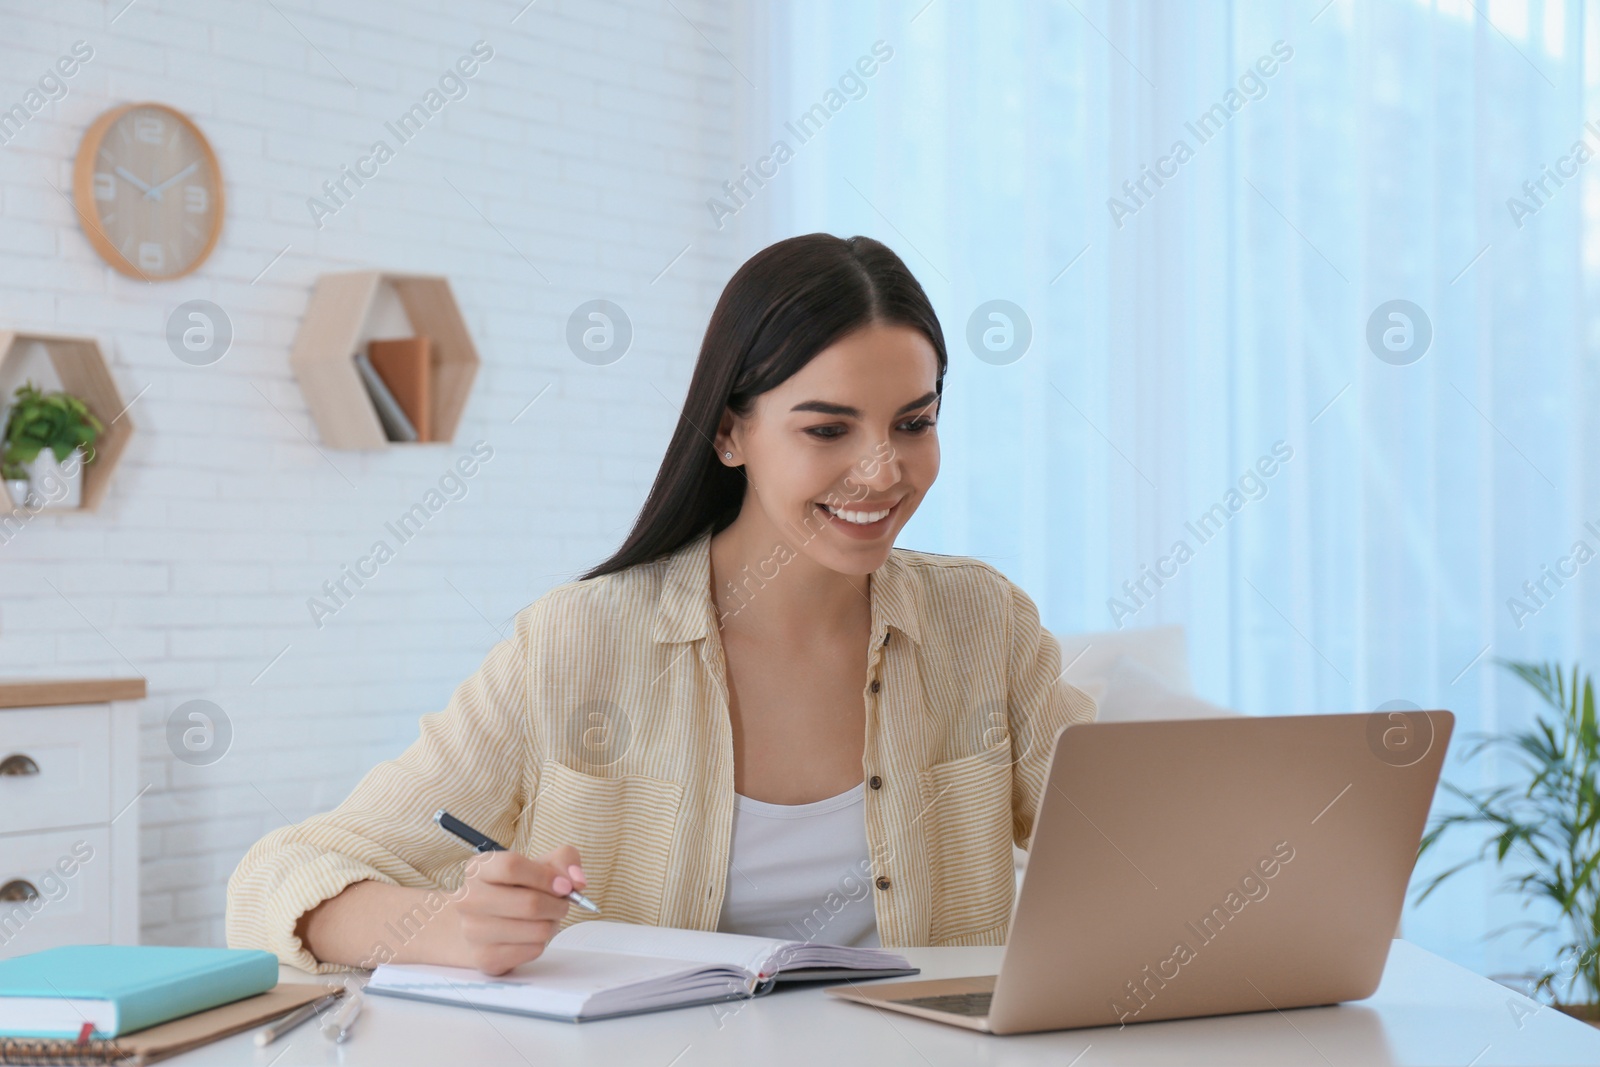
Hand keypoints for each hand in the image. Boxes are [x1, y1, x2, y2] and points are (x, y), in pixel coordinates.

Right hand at [446, 845, 586, 974]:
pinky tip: (531, 935)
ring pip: (537, 930)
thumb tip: (576, 881)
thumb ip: (563, 860)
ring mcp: (473, 931)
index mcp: (479, 868)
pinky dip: (542, 942)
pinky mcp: (485, 958)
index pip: (511, 866)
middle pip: (529, 903)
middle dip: (557, 905)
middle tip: (562, 904)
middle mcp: (468, 899)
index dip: (545, 876)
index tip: (564, 885)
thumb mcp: (538, 864)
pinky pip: (533, 951)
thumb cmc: (513, 890)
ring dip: (552, 924)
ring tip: (545, 919)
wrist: (480, 925)